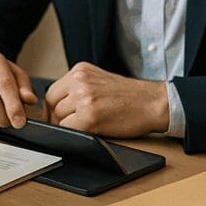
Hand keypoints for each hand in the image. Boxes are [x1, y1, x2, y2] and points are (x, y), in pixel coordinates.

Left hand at [43, 62, 168, 137]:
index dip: (53, 109)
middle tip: (75, 125)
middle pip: (53, 105)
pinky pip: (69, 130)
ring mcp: (84, 97)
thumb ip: (78, 88)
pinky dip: (76, 134)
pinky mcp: (90, 116)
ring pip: (59, 118)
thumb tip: (57, 106)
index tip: (58, 118)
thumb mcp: (99, 81)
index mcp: (80, 70)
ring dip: (69, 127)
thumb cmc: (130, 96)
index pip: (52, 92)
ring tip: (88, 126)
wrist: (153, 103)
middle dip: (60, 119)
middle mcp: (80, 80)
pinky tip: (91, 131)